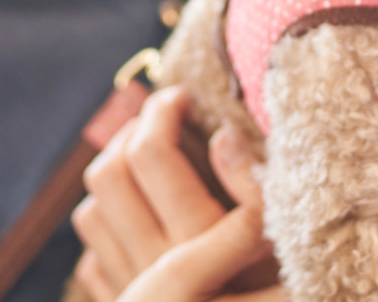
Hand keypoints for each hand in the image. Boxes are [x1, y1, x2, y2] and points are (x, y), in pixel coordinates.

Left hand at [71, 87, 280, 301]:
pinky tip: (140, 216)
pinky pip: (94, 256)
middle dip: (133, 131)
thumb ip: (257, 197)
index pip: (152, 153)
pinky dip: (108, 227)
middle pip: (110, 173)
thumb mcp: (286, 254)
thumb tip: (222, 140)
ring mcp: (131, 293)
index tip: (182, 95)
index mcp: (190, 247)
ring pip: (90, 211)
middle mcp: (149, 270)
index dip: (164, 111)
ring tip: (147, 155)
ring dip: (114, 176)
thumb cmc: (279, 296)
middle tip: (162, 113)